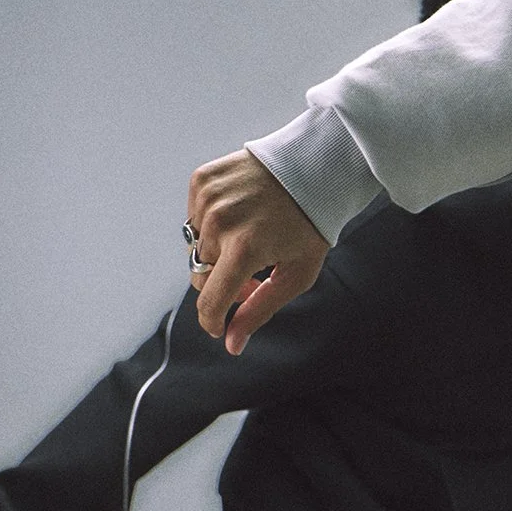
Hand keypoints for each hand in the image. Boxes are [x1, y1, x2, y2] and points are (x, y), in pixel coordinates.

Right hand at [186, 149, 330, 355]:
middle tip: (255, 272)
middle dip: (224, 280)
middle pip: (202, 274)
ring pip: (196, 246)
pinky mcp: (202, 179)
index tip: (220, 326)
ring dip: (218, 250)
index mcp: (244, 248)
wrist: (317, 166)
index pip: (209, 300)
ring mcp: (208, 198)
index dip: (213, 320)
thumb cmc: (312, 224)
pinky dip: (212, 222)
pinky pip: (194, 216)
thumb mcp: (296, 273)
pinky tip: (241, 213)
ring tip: (251, 238)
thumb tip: (231, 344)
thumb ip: (260, 310)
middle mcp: (219, 222)